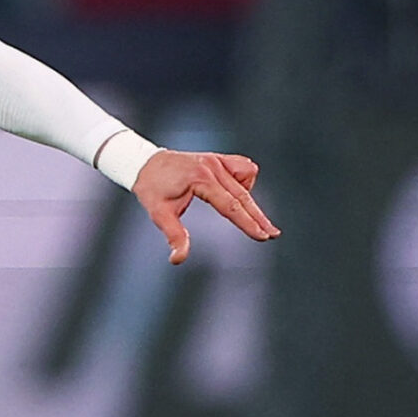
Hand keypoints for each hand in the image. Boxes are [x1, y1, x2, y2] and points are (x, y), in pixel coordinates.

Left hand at [133, 149, 278, 264]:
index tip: (262, 236)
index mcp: (200, 179)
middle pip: (243, 196)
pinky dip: (244, 180)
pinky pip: (243, 167)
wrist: (145, 163)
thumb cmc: (151, 189)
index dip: (247, 223)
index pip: (230, 205)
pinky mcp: (218, 157)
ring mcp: (216, 160)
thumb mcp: (158, 214)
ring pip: (247, 179)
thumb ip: (174, 236)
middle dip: (258, 217)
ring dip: (248, 198)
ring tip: (238, 212)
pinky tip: (232, 190)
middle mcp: (212, 167)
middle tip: (272, 234)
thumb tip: (178, 259)